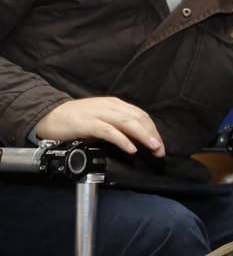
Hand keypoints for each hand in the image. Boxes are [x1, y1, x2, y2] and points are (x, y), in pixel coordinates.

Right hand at [36, 97, 164, 156]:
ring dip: (143, 135)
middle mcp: (110, 106)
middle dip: (152, 134)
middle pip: (138, 119)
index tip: (160, 145)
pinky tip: (130, 148)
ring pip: (127, 122)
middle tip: (160, 150)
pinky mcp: (86, 122)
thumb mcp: (103, 122)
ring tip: (152, 147)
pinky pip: (108, 130)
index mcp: (116, 105)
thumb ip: (120, 128)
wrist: (49, 116)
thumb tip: (139, 140)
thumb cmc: (77, 120)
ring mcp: (98, 113)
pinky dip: (122, 139)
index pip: (141, 116)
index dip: (153, 130)